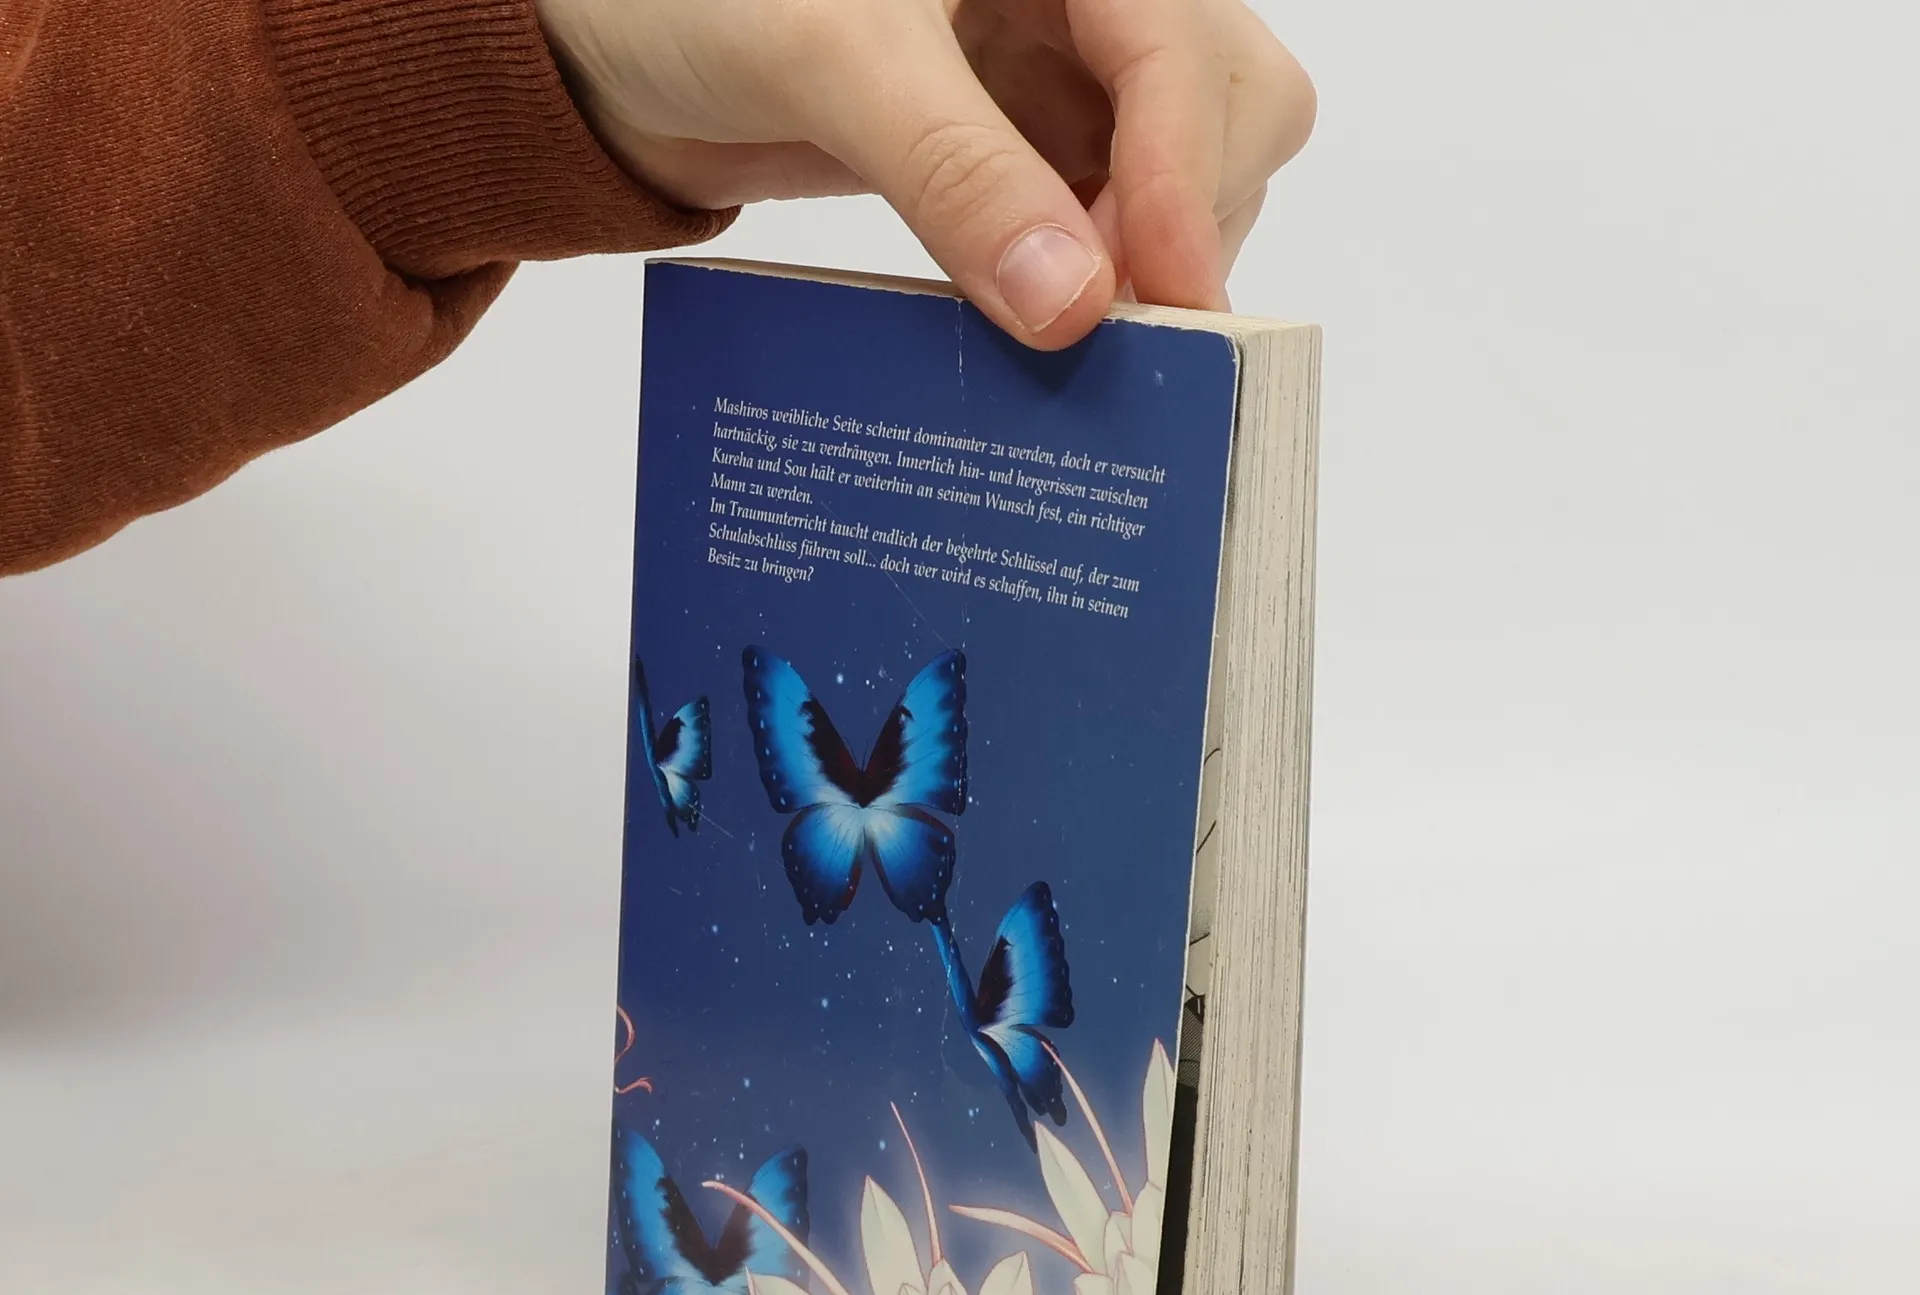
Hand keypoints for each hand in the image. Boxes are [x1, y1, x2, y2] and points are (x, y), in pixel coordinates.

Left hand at [534, 0, 1314, 347]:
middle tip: (1110, 329)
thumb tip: (1072, 305)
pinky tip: (1050, 325)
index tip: (1159, 298)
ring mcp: (1056, 67)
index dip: (1187, 173)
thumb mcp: (830, 61)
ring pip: (1176, 169)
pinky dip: (1089, 276)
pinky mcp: (1019, 140)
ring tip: (1078, 341)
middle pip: (1223, 103)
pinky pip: (1100, 214)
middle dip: (1183, 217)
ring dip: (1144, 261)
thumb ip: (956, 171)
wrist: (608, 47)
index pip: (1183, 43)